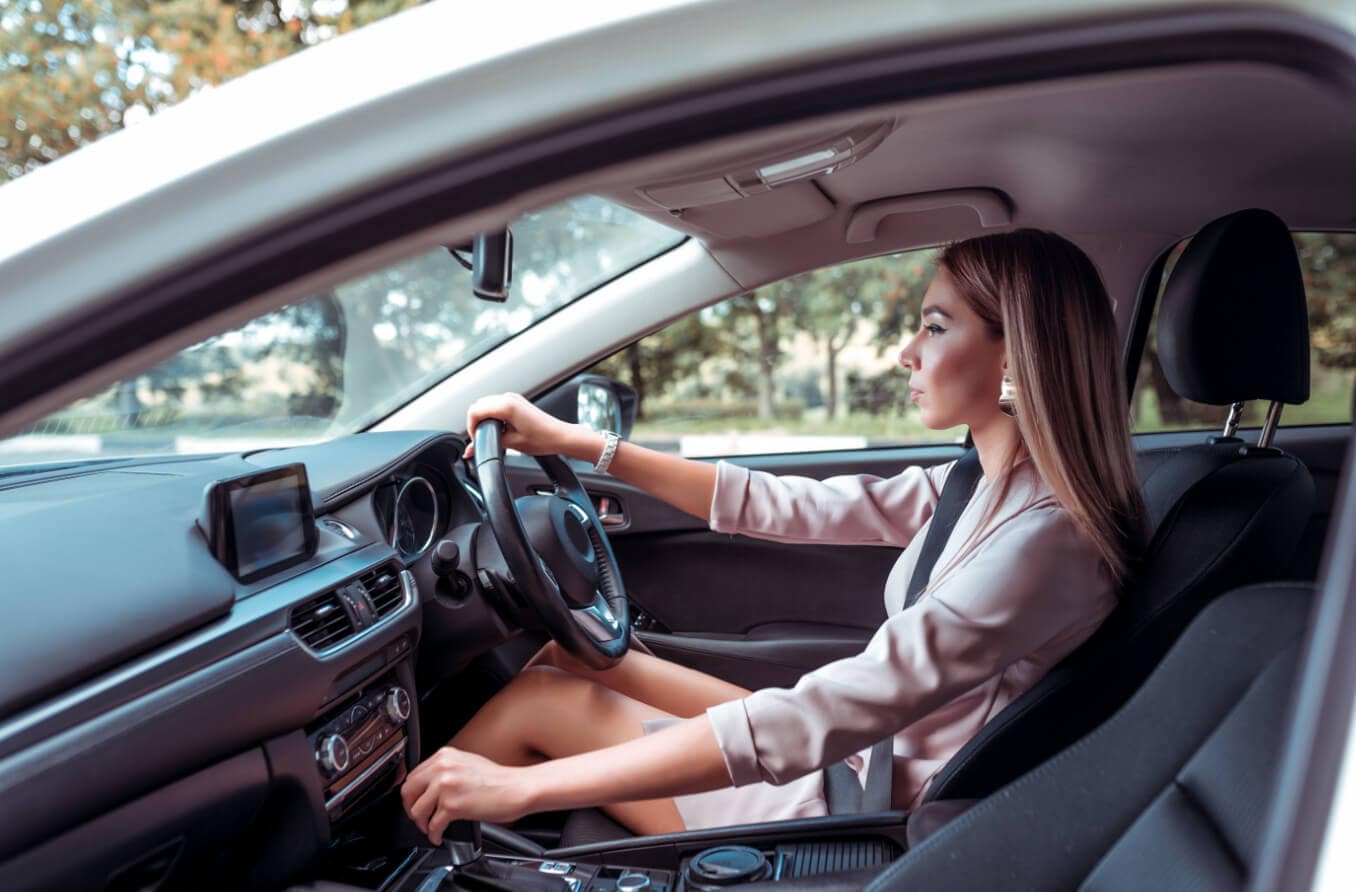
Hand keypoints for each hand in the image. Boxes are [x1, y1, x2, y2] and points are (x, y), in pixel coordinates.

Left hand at [401, 746, 532, 843]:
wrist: (517, 788)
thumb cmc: (498, 779)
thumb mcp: (467, 764)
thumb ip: (445, 771)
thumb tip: (428, 787)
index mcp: (444, 756)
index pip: (412, 775)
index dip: (411, 794)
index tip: (414, 803)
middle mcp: (442, 768)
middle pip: (408, 792)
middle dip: (411, 809)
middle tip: (419, 818)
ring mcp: (446, 786)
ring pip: (417, 811)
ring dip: (422, 824)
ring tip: (431, 828)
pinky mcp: (453, 805)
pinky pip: (433, 825)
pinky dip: (434, 834)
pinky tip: (439, 836)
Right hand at [463, 392, 592, 460]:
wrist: (559, 436)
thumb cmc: (542, 439)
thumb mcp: (511, 443)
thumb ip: (490, 442)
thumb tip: (474, 447)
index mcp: (506, 405)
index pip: (475, 411)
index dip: (471, 427)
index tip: (475, 439)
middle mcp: (508, 397)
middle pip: (478, 405)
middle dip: (476, 422)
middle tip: (480, 438)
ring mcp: (513, 398)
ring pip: (486, 404)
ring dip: (483, 418)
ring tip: (489, 435)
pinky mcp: (517, 401)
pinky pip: (496, 404)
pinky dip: (491, 415)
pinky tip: (497, 428)